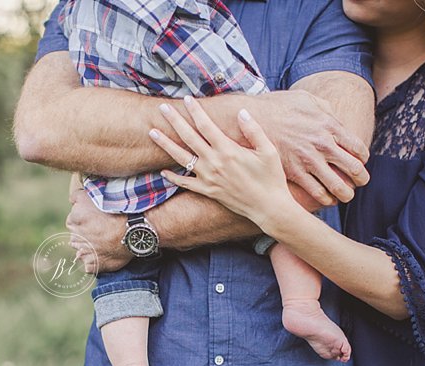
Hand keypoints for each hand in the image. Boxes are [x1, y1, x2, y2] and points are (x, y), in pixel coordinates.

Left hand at [66, 175, 131, 272]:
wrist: (133, 231)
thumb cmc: (117, 212)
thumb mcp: (96, 195)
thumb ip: (78, 196)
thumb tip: (71, 199)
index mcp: (74, 219)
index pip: (73, 220)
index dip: (84, 220)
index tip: (95, 220)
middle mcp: (76, 237)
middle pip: (76, 236)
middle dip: (85, 234)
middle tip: (102, 231)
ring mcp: (83, 252)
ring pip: (81, 250)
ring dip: (89, 247)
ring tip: (105, 242)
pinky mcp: (92, 264)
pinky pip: (89, 265)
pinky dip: (95, 261)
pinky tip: (105, 254)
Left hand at [150, 97, 295, 229]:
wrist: (268, 208)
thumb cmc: (271, 178)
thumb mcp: (269, 151)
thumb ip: (254, 131)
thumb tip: (242, 112)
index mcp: (228, 150)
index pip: (206, 125)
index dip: (196, 111)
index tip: (187, 99)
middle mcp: (214, 163)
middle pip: (189, 137)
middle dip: (174, 121)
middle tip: (162, 108)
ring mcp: (208, 178)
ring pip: (181, 158)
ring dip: (165, 144)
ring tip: (152, 132)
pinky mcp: (208, 192)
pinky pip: (186, 184)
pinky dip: (173, 178)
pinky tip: (163, 171)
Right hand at [254, 90, 369, 205]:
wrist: (253, 119)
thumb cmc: (278, 107)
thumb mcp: (305, 98)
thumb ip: (324, 108)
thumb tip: (334, 118)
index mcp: (329, 125)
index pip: (358, 148)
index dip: (363, 158)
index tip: (360, 162)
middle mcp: (323, 144)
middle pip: (355, 169)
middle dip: (361, 178)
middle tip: (360, 182)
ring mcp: (309, 160)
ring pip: (338, 186)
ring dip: (346, 194)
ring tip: (345, 195)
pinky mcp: (295, 173)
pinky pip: (317, 193)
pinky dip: (325, 199)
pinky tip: (326, 198)